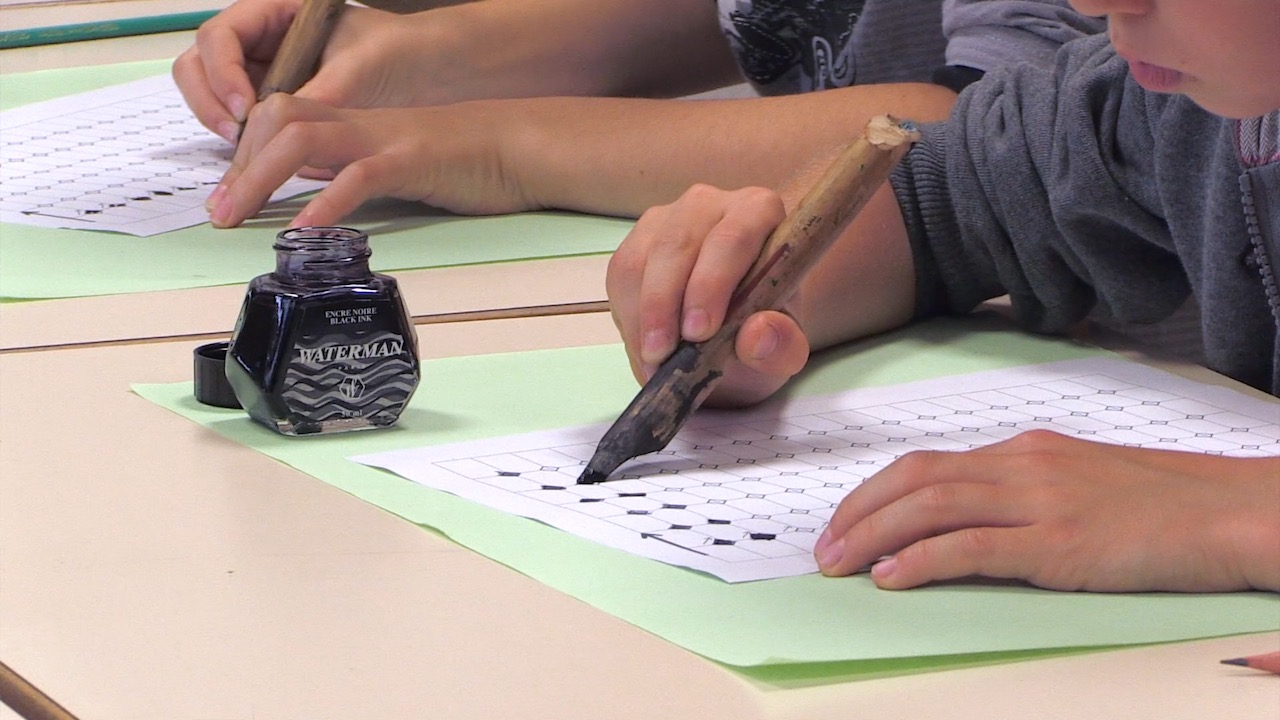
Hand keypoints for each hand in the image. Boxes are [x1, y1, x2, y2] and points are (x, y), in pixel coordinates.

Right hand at [173, 0, 448, 143]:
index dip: (224, 72)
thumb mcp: (361, 69)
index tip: (247, 107)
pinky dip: (244, 146)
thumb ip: (321, 94)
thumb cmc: (398, 53)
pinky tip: (262, 168)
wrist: (428, 72)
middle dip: (209, 101)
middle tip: (235, 136)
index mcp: (276, 13)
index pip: (220, 35)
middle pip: (201, 65)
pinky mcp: (274, 109)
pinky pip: (242, 126)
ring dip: (220, 125)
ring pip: (213, 97)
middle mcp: (261, 42)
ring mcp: (263, 75)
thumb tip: (285, 131)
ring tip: (247, 156)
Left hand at [206, 94, 541, 226]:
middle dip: (239, 165)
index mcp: (353, 121)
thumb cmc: (463, 160)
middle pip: (278, 118)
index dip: (245, 151)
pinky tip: (304, 234)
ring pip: (302, 138)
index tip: (228, 195)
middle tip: (219, 213)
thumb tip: (318, 196)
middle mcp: (359, 122)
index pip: (280, 117)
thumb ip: (353, 171)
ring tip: (240, 219)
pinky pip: (358, 177)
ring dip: (261, 178)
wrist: (518, 146)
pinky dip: (324, 205)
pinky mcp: (412, 161)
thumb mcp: (394, 162)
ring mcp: (384, 138)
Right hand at [605, 184, 811, 406]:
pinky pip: (621, 276)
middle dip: (665, 303)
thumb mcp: (783, 351)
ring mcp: (666, 219)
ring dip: (642, 316)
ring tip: (654, 361)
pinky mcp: (636, 243)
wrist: (736, 330)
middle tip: (664, 355)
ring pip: (640, 260)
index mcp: (758, 212)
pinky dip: (629, 319)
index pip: (733, 237)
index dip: (712, 282)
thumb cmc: (763, 329)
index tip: (700, 332)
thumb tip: (758, 335)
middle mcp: (709, 205)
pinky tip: (645, 350)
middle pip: (676, 244)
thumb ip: (781, 346)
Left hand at [813, 430, 1279, 591]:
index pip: (927, 464)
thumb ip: (1025, 490)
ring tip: (839, 564)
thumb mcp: (1080, 482)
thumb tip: (971, 517)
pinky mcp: (1059, 543)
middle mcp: (1022, 466)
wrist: (1229, 511)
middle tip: (824, 547)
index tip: (844, 519)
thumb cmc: (1162, 504)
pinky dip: (921, 560)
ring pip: (931, 508)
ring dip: (873, 536)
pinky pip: (971, 546)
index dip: (875, 492)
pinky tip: (891, 577)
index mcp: (1024, 451)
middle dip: (859, 512)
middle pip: (915, 480)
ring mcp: (1039, 502)